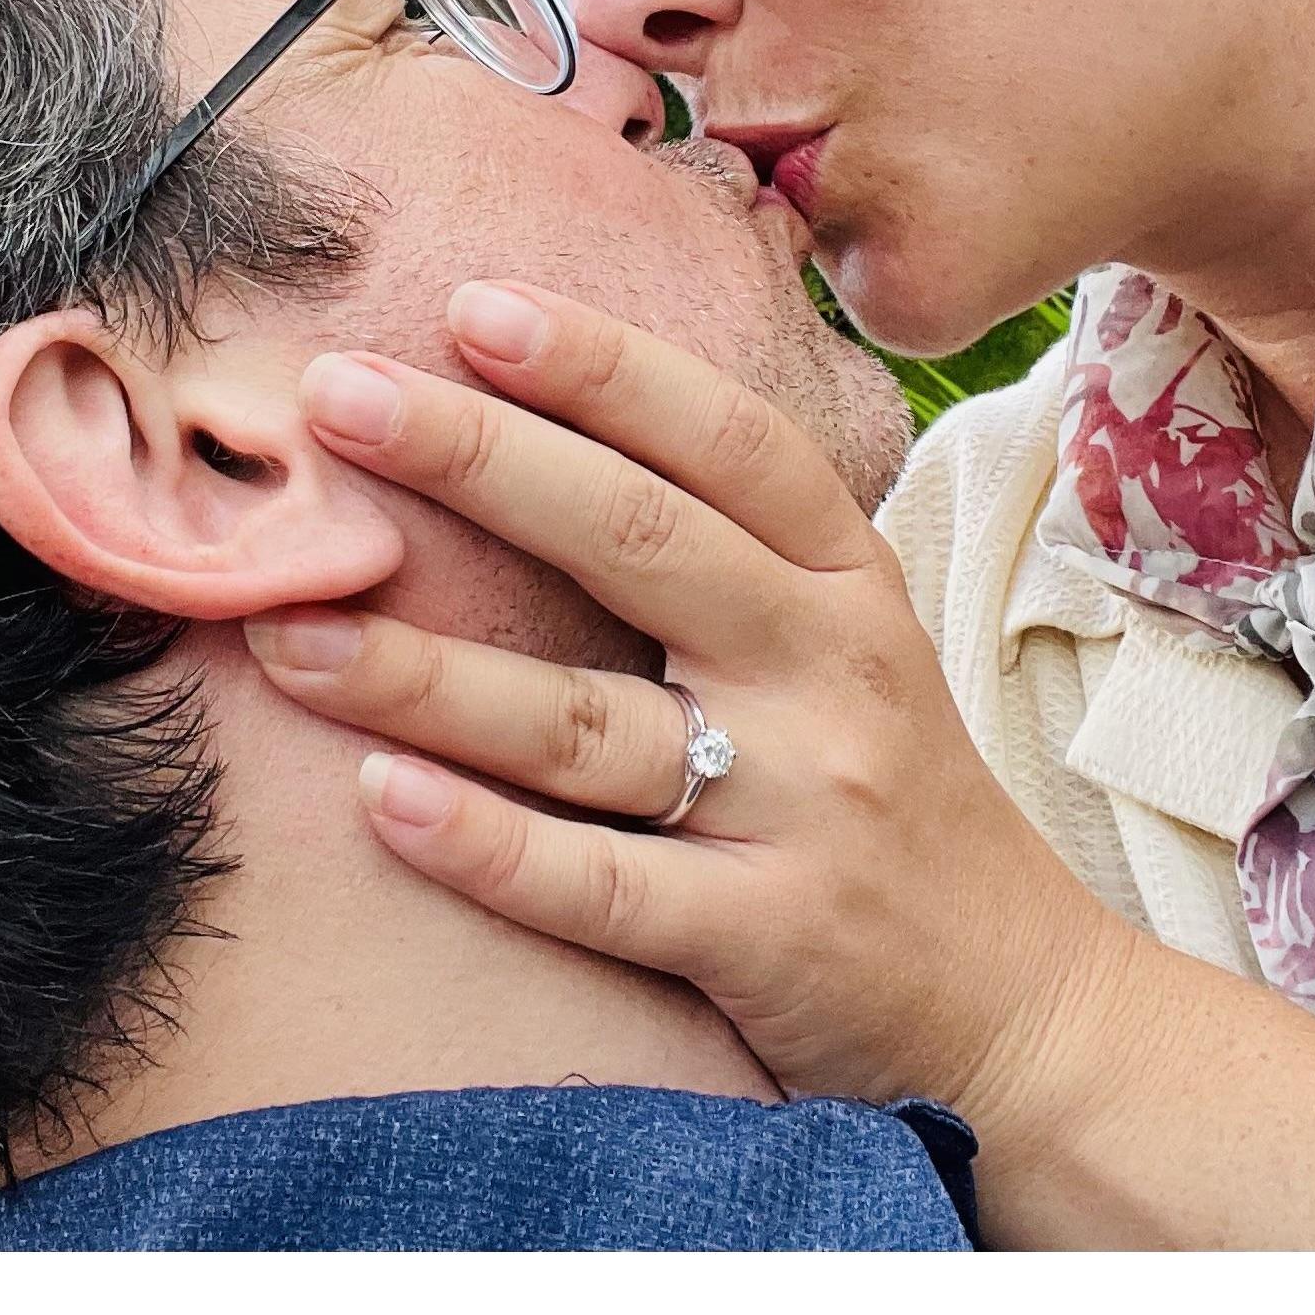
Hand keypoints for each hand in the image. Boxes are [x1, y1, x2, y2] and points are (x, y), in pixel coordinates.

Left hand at [245, 278, 1131, 1139]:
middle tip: (334, 398)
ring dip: (426, 673)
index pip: (724, 439)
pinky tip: (378, 799)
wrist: (1025, 1010)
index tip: (470, 304)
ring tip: (288, 628)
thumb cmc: (886, 798)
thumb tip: (527, 423)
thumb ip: (723, 547)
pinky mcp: (767, 940)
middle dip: (479, 458)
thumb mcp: (844, 641)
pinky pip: (604, 884)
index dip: (602, 365)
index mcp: (845, 579)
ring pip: (588, 725)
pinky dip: (486, 844)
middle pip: (640, 542)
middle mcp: (829, 671)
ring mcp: (802, 806)